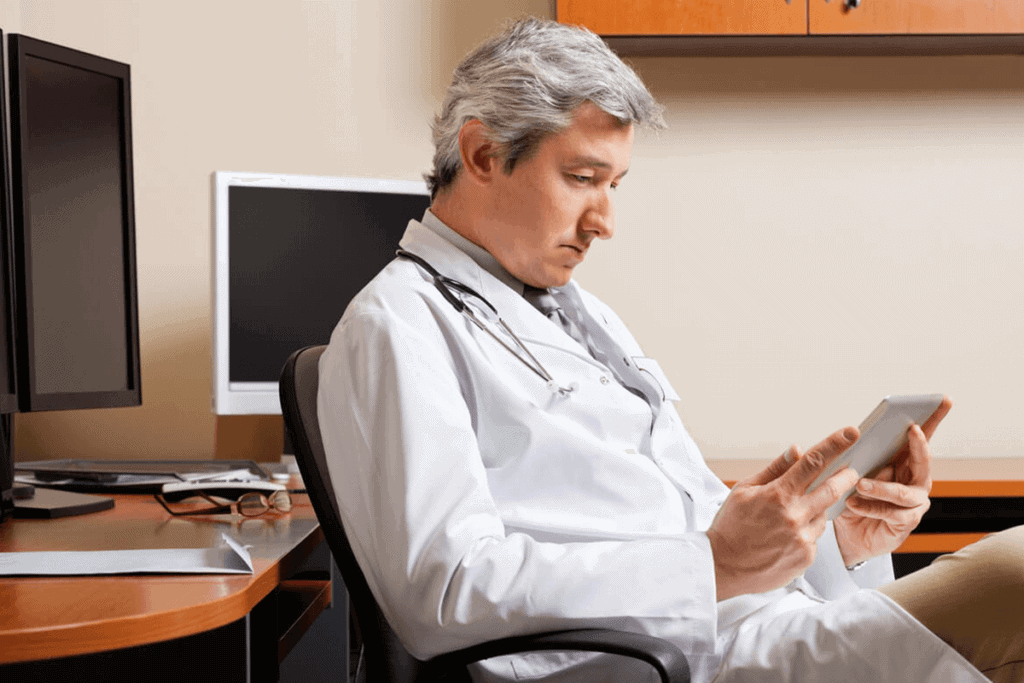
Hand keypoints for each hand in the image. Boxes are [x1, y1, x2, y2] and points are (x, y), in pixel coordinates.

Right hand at [708, 427, 860, 600]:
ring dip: (815, 510)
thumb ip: (775, 469)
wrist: (723, 566)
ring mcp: (803, 538)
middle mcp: (794, 516)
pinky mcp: (806, 557)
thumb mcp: (744, 490)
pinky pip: (815, 537)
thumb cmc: (731, 525)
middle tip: (852, 471)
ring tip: (789, 518)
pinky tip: (784, 537)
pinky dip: (805, 532)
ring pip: (823, 515)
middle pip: (833, 488)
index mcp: (777, 494)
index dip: (835, 444)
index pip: (812, 462)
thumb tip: (797, 449)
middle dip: (847, 476)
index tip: (852, 433)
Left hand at [833, 396, 951, 566]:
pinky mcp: (906, 522)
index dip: (934, 418)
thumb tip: (857, 433)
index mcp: (903, 461)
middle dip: (919, 443)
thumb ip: (859, 455)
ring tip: (860, 484)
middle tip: (912, 430)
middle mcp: (915, 480)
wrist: (849, 535)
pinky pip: (891, 513)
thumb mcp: (851, 472)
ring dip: (881, 487)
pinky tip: (853, 504)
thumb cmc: (852, 497)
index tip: (942, 400)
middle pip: (923, 458)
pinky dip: (870, 507)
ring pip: (903, 492)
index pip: (921, 436)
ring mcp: (914, 502)